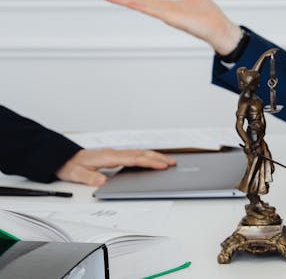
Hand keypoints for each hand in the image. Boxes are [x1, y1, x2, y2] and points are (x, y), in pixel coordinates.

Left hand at [56, 149, 176, 186]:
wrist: (63, 158)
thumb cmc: (71, 165)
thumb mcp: (77, 174)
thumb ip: (90, 177)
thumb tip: (103, 181)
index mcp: (108, 157)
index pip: (134, 159)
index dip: (149, 162)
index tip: (161, 165)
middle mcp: (114, 153)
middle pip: (141, 154)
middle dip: (158, 158)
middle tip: (172, 162)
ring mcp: (116, 153)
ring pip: (139, 153)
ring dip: (154, 156)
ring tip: (167, 161)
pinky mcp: (115, 156)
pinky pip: (135, 155)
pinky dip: (146, 156)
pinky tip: (151, 160)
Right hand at [104, 0, 242, 54]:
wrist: (220, 29)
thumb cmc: (209, 16)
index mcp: (169, 7)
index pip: (145, 0)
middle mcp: (167, 12)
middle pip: (142, 3)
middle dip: (124, 0)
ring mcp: (170, 16)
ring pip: (147, 7)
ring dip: (131, 2)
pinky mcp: (176, 19)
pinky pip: (159, 12)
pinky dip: (147, 7)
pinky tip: (136, 4)